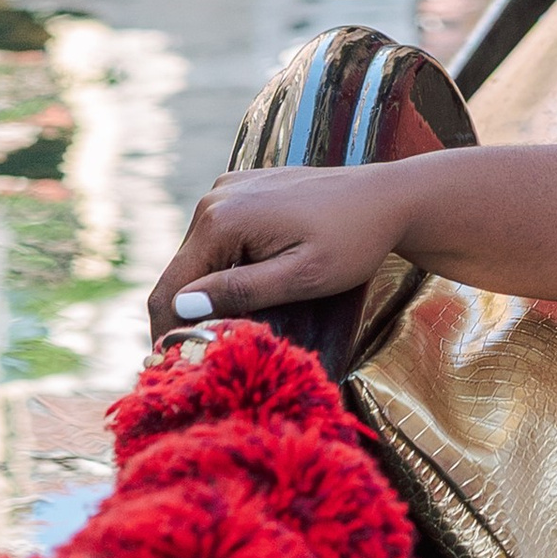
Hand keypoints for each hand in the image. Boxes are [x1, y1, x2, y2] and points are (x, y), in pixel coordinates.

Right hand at [149, 161, 415, 335]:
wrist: (389, 198)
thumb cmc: (353, 240)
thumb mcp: (301, 277)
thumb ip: (240, 291)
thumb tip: (179, 307)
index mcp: (221, 220)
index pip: (168, 290)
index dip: (167, 335)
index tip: (176, 369)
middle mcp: (216, 197)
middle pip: (181, 274)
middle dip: (193, 314)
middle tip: (216, 350)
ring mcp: (229, 188)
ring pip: (200, 257)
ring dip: (212, 290)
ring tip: (241, 318)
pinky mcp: (244, 189)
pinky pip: (220, 237)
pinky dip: (227, 265)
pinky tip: (256, 282)